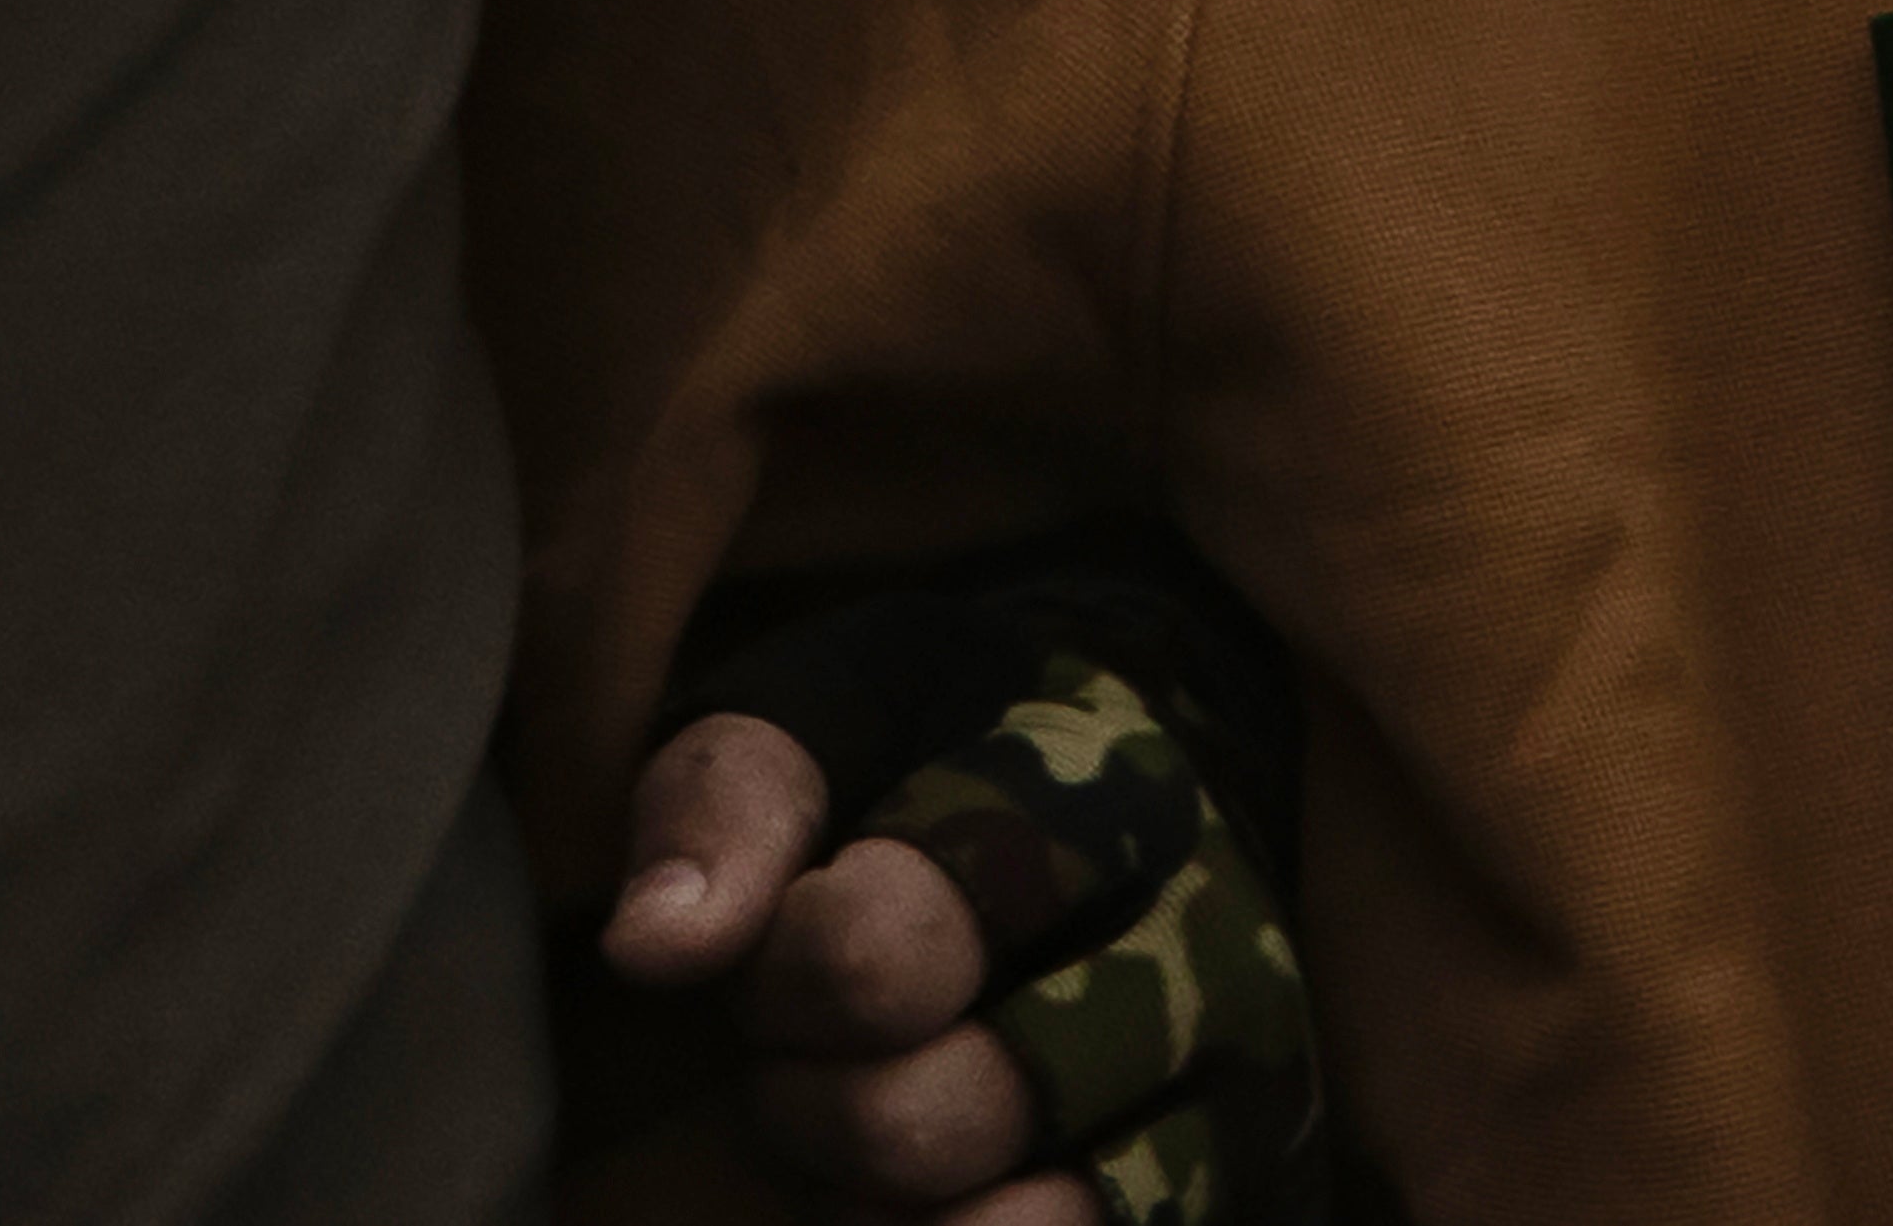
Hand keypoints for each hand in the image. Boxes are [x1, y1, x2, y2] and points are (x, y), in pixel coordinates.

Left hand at [604, 680, 1295, 1223]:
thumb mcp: (818, 717)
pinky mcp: (1238, 1164)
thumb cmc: (932, 751)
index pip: (876, 956)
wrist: (1121, 783)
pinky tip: (928, 1201)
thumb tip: (654, 946)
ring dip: (887, 1200)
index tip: (790, 929)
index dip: (783, 978)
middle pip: (928, 1116)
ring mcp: (1231, 1072)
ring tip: (870, 1130)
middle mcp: (1200, 936)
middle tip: (814, 1047)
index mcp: (1098, 793)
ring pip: (1014, 1219)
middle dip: (819, 1106)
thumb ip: (732, 806)